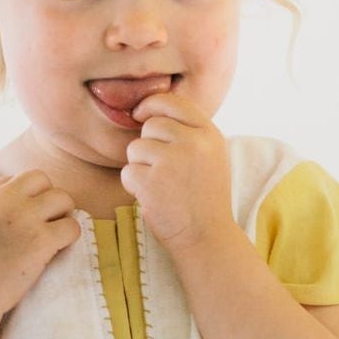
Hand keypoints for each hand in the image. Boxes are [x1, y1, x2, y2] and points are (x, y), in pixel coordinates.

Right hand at [0, 168, 81, 312]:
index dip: (26, 199)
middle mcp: (5, 199)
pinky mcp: (41, 240)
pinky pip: (72, 226)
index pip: (18, 179)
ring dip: (63, 215)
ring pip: (63, 198)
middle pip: (43, 180)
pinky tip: (56, 250)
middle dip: (48, 199)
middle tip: (44, 224)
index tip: (22, 221)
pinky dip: (70, 237)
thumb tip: (28, 198)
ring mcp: (24, 218)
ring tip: (52, 236)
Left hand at [120, 85, 236, 252]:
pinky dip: (134, 186)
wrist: (207, 237)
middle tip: (163, 171)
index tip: (141, 114)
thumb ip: (189, 132)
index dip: (152, 105)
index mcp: (209, 134)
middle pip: (150, 125)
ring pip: (136, 148)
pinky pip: (128, 172)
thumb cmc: (204, 199)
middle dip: (148, 145)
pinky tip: (153, 198)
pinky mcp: (151, 182)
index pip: (173, 101)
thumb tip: (150, 110)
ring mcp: (171, 161)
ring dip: (141, 167)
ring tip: (161, 187)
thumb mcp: (211, 156)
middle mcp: (193, 143)